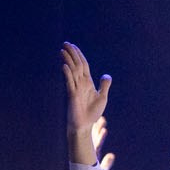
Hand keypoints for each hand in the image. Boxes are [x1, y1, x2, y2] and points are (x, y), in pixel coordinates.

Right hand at [62, 44, 110, 162]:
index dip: (79, 55)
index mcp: (87, 82)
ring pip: (72, 71)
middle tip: (65, 43)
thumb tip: (106, 75)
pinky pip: (70, 83)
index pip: (83, 65)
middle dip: (72, 54)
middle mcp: (80, 83)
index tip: (73, 46)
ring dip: (68, 60)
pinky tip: (65, 66)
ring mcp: (75, 88)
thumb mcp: (102, 97)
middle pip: (76, 65)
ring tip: (63, 50)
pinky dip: (68, 74)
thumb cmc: (92, 113)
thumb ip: (104, 86)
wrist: (85, 125)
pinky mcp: (72, 95)